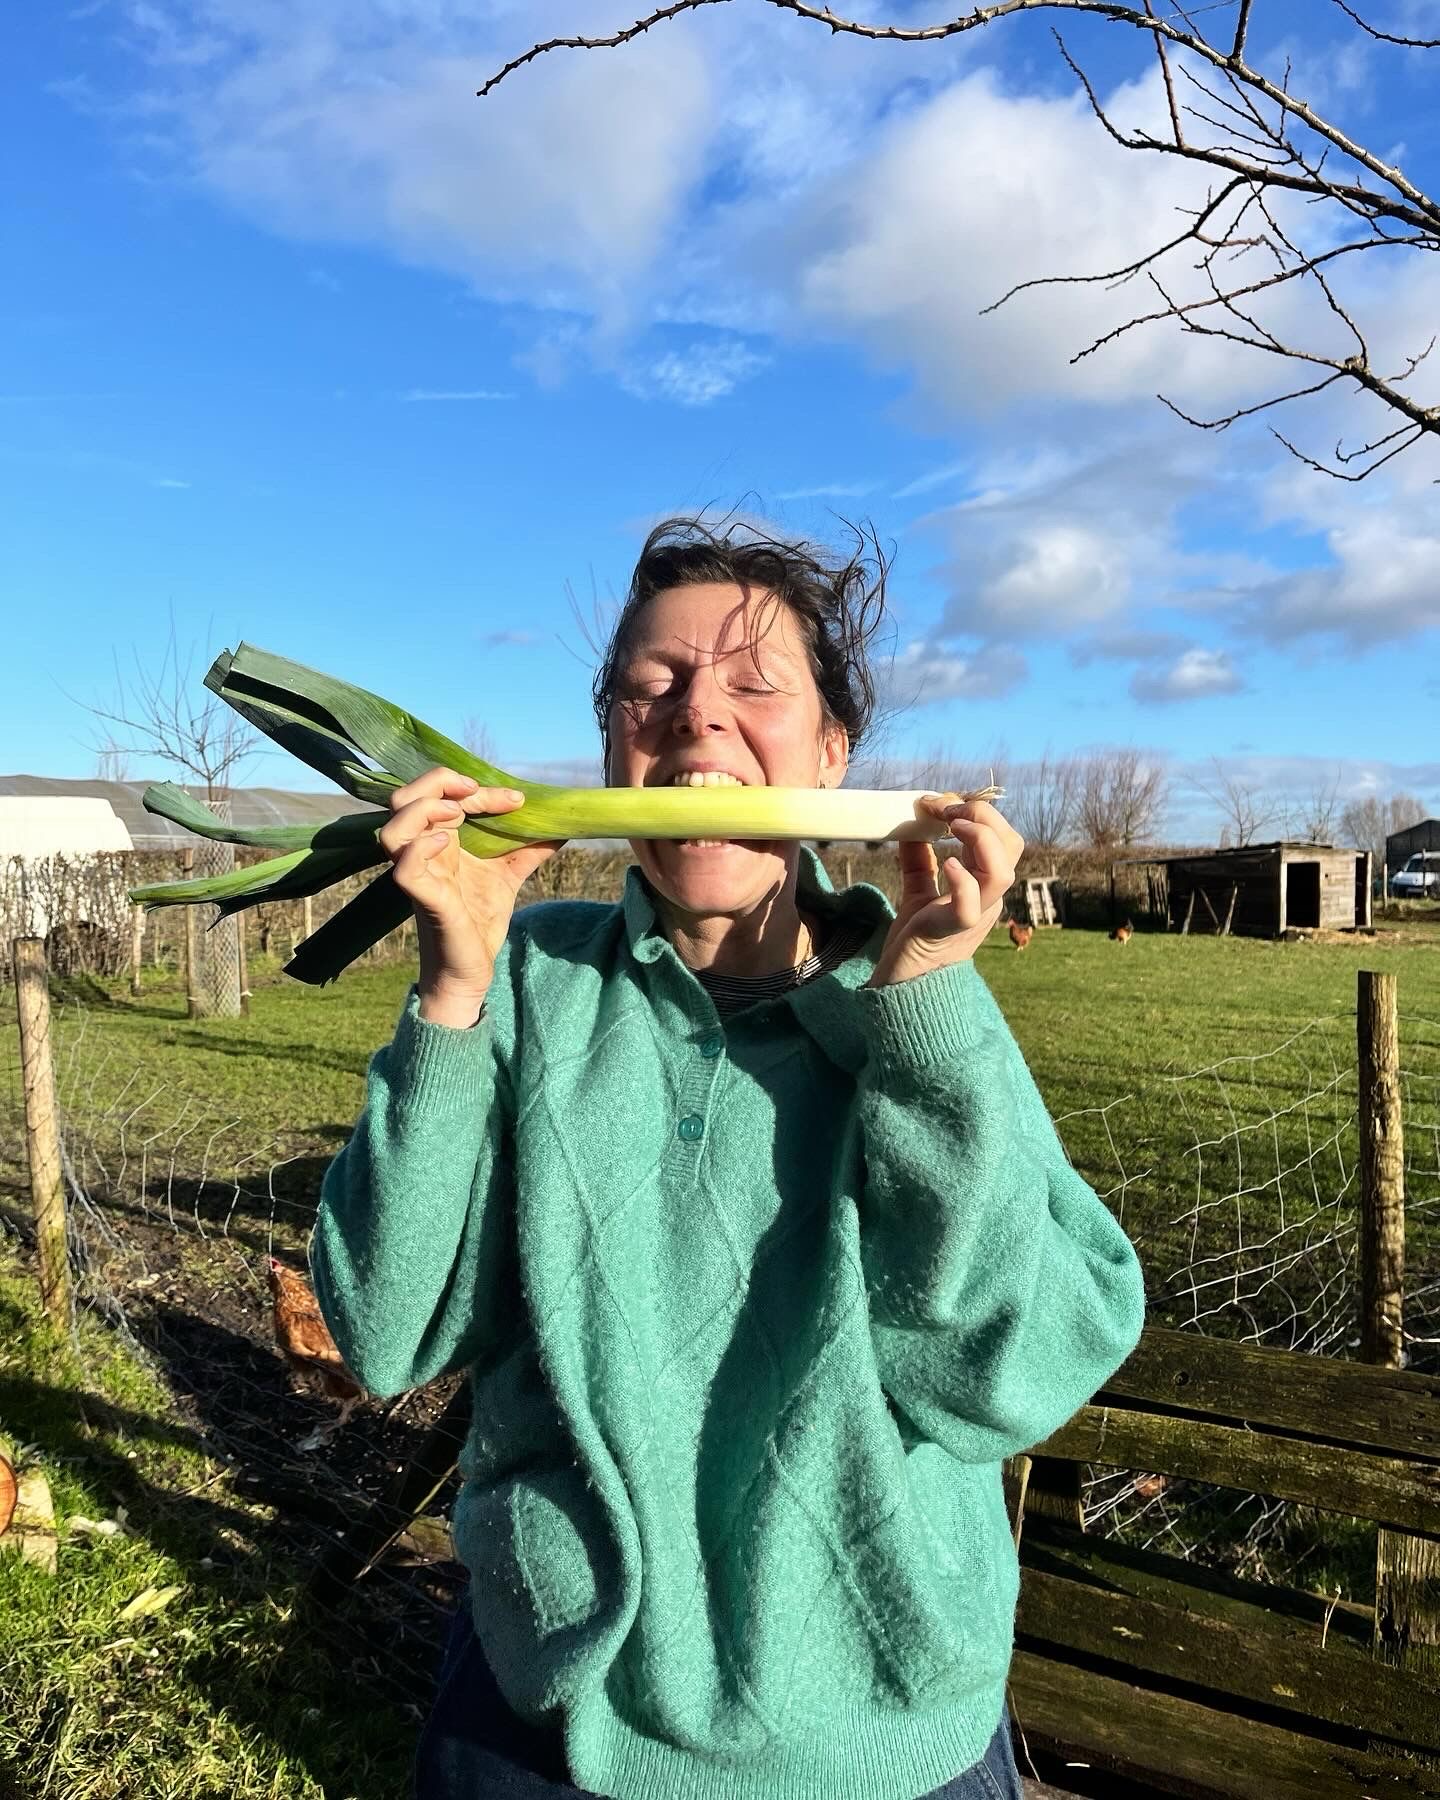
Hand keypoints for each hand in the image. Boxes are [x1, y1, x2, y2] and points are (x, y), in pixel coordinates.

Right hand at [379, 767, 562, 1025]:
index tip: (517, 799)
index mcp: (437, 842)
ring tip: (458, 814)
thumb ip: (530, 848)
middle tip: (474, 792)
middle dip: (438, 783)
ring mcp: (420, 876)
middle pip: (400, 799)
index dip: (477, 788)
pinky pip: (405, 869)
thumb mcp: (508, 875)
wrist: (472, 971)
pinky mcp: (425, 900)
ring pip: (391, 830)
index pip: (441, 796)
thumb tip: (564, 824)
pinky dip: (421, 848)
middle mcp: (421, 854)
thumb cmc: (479, 922)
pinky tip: (447, 842)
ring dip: (424, 810)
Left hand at [866, 797, 1023, 986]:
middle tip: (945, 810)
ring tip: (951, 827)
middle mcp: (987, 898)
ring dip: (979, 839)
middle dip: (982, 816)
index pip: (1001, 836)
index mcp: (982, 884)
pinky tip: (947, 865)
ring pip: (1002, 873)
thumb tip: (911, 821)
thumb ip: (919, 858)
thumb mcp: (919, 889)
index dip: (975, 811)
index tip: (937, 803)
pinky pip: (970, 906)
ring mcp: (973, 915)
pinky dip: (963, 880)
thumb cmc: (916, 940)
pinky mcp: (950, 932)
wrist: (901, 986)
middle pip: (1011, 846)